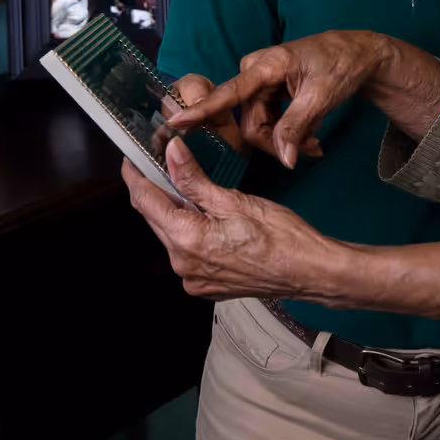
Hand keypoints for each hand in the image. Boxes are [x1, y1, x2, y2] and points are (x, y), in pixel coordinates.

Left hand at [124, 138, 346, 300]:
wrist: (309, 271)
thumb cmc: (280, 235)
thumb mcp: (234, 200)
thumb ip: (194, 179)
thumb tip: (171, 152)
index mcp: (185, 240)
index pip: (144, 202)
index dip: (134, 176)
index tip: (130, 158)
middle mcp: (182, 265)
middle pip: (155, 220)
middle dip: (156, 192)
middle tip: (161, 165)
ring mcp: (193, 280)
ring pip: (170, 237)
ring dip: (174, 213)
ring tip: (189, 190)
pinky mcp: (205, 286)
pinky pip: (186, 254)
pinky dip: (189, 233)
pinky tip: (205, 219)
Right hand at [168, 31, 392, 167]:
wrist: (360, 53)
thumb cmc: (342, 64)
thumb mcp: (322, 96)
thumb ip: (297, 127)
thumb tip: (284, 158)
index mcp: (267, 65)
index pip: (229, 92)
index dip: (202, 110)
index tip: (176, 122)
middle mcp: (257, 72)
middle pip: (250, 122)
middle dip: (276, 142)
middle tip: (309, 150)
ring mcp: (262, 83)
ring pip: (259, 126)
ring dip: (286, 141)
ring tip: (315, 145)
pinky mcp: (270, 91)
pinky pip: (269, 121)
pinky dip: (288, 133)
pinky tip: (311, 138)